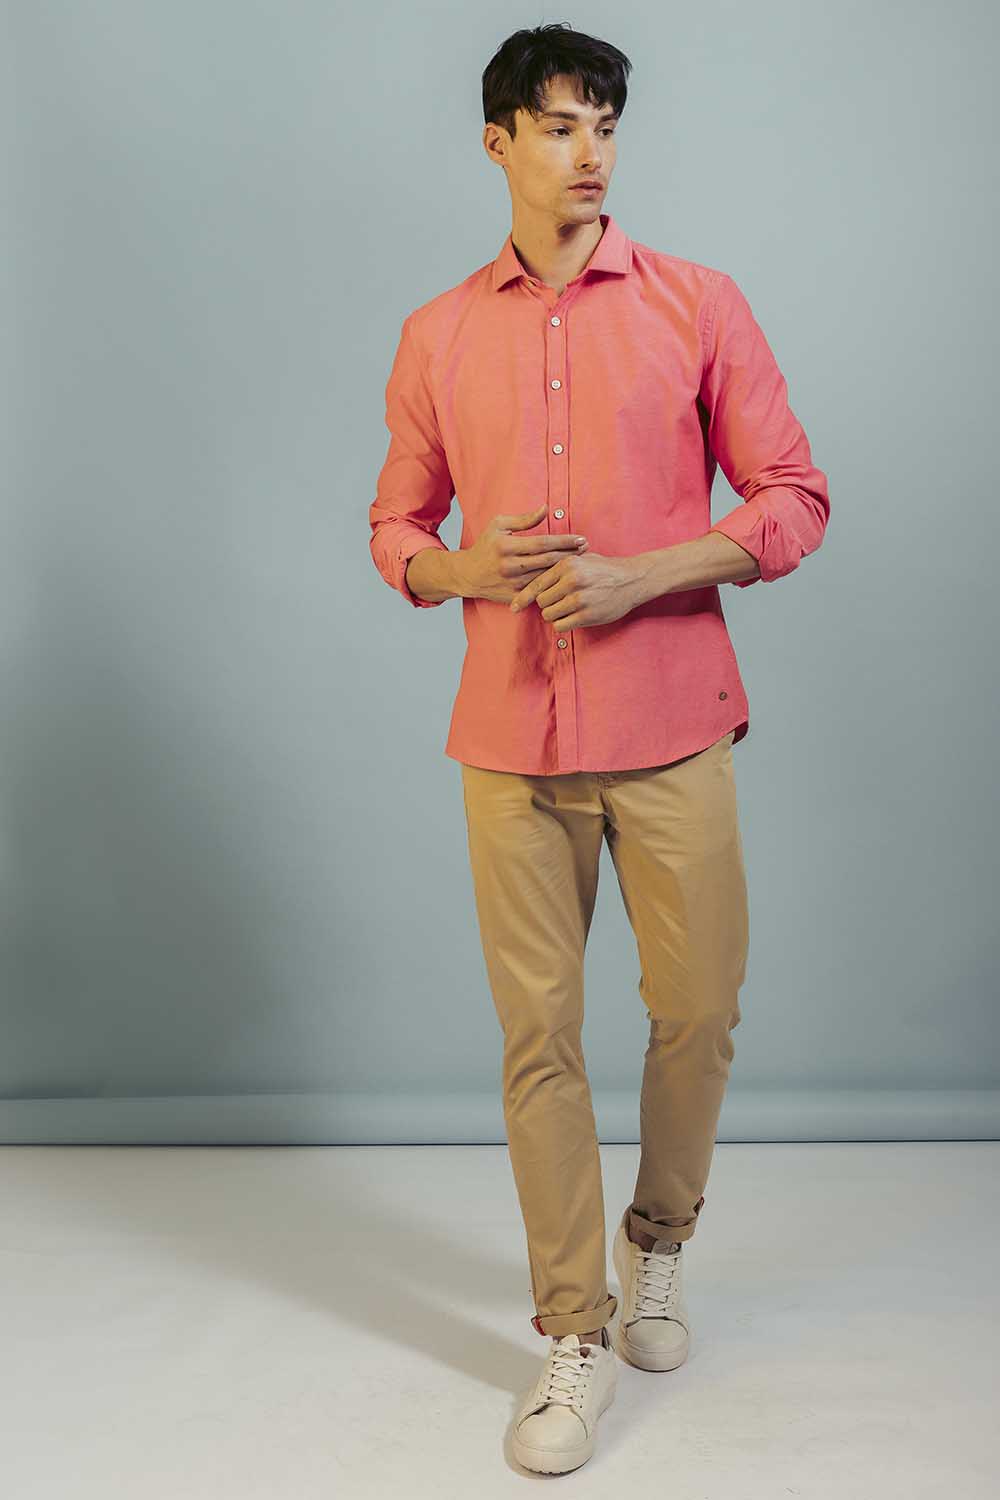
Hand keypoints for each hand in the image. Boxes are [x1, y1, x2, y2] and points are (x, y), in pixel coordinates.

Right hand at [457, 502, 588, 603]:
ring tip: (582, 561)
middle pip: (548, 560)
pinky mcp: (515, 596)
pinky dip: (554, 583)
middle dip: (570, 554)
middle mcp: (510, 566)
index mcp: (506, 546)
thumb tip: (547, 509)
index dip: (564, 541)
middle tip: (587, 548)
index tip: (581, 538)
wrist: (468, 575)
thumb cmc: (485, 546)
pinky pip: (539, 590)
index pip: (543, 542)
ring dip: (566, 569)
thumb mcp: (499, 525)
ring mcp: (513, 583)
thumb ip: (524, 519)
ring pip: (546, 576)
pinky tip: (567, 578)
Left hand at [509, 550, 641, 628]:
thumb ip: (558, 567)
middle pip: (541, 602)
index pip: (537, 584)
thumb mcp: (580, 559)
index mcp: (567, 565)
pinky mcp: (587, 615)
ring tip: (567, 608)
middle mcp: (572, 581)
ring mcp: (580, 599)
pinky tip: (573, 617)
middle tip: (558, 602)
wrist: (632, 580)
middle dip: (546, 604)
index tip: (513, 607)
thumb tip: (532, 578)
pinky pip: (561, 625)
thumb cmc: (603, 569)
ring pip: (549, 615)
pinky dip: (563, 624)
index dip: (522, 597)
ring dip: (555, 615)